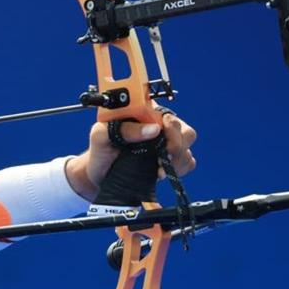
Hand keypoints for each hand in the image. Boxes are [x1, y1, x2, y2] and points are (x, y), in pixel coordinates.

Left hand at [65, 111, 197, 201]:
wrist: (100, 176)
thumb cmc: (100, 151)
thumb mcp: (101, 135)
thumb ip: (124, 129)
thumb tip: (154, 129)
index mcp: (144, 113)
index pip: (168, 113)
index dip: (169, 124)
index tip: (158, 135)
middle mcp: (159, 125)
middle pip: (185, 130)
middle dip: (176, 145)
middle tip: (161, 156)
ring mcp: (167, 143)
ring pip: (188, 146)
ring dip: (176, 159)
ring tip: (158, 169)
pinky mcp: (171, 160)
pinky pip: (188, 161)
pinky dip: (179, 169)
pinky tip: (160, 173)